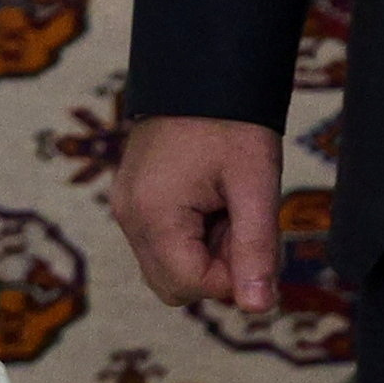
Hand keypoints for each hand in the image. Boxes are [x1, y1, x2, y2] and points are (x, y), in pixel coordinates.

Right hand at [109, 113, 283, 313]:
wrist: (200, 74)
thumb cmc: (231, 124)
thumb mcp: (255, 185)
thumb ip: (256, 250)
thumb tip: (258, 309)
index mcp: (154, 215)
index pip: (191, 285)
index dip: (233, 277)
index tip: (256, 242)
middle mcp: (129, 219)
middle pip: (173, 285)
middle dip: (216, 270)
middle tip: (242, 225)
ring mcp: (125, 210)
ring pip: (167, 267)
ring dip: (204, 254)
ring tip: (227, 210)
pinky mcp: (131, 201)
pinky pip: (160, 244)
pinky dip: (190, 238)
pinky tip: (211, 204)